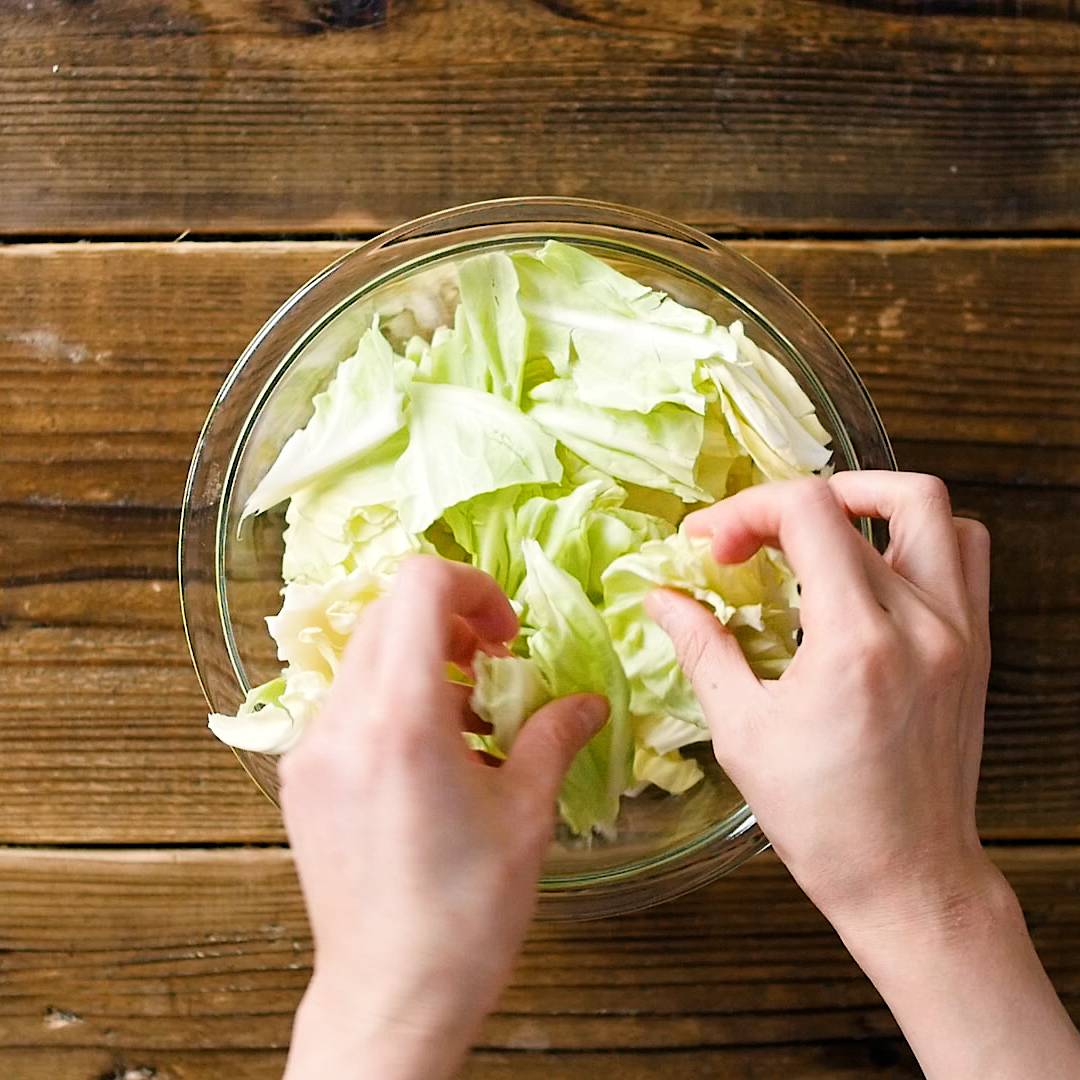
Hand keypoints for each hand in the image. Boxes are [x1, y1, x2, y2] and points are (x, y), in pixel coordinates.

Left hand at [280, 557, 607, 1079]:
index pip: (418, 585)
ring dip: (421, 660)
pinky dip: (392, 699)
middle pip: (388, 613)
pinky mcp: (302, 777)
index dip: (472, 587)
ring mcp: (311, 748)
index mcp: (400, 718)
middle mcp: (342, 720)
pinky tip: (432, 754)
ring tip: (470, 718)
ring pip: (364, 656)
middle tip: (495, 668)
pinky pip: (346, 703)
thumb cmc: (464, 915)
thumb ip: (554, 737)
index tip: (506, 635)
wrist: (389, 997)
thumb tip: (589, 702)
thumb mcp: (526, 816)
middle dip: (450, 622)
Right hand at [648, 471, 992, 923]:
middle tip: (745, 540)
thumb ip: (702, 648)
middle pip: (854, 503)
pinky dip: (917, 534)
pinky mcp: (976, 645)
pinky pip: (964, 550)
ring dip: (863, 497)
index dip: (745, 511)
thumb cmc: (823, 820)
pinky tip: (870, 563)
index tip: (709, 547)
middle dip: (781, 506)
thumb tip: (661, 598)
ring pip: (929, 507)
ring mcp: (960, 630)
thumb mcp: (742, 733)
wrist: (908, 877)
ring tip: (814, 526)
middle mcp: (921, 622)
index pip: (807, 512)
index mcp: (855, 642)